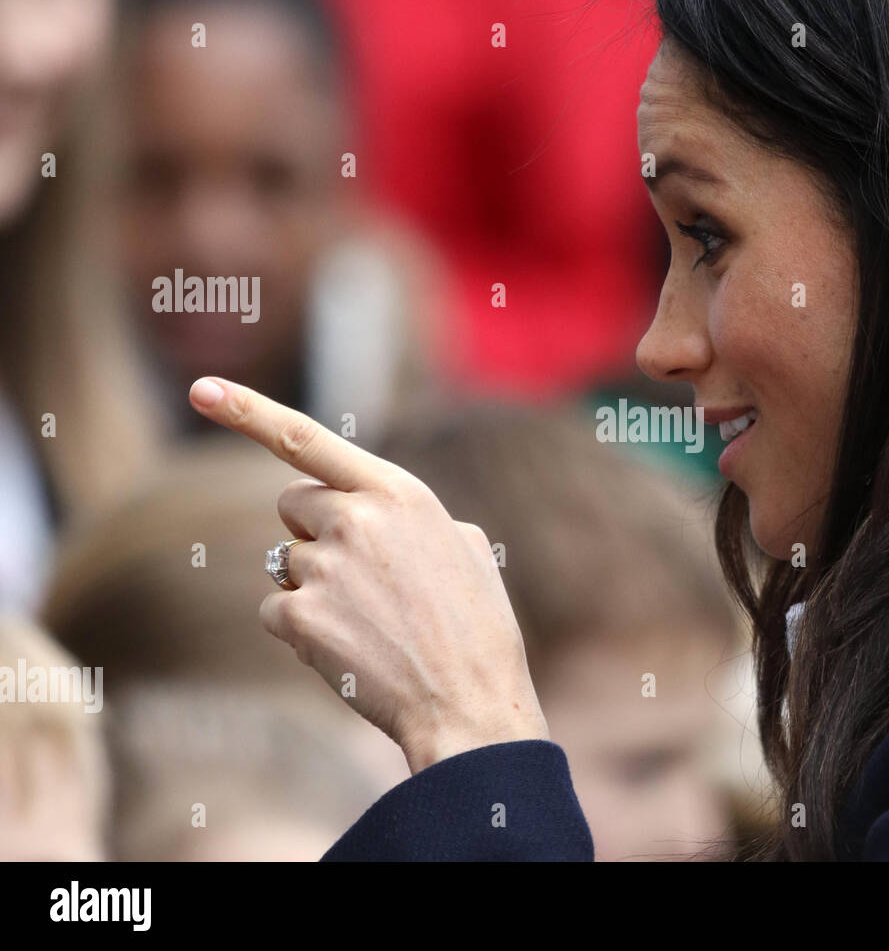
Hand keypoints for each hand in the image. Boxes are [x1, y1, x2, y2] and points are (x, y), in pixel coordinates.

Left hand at [188, 376, 548, 773]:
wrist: (470, 705)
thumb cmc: (477, 630)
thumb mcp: (465, 548)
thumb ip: (410, 516)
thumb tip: (374, 511)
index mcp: (399, 494)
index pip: (307, 440)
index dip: (247, 411)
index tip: (203, 391)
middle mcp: (356, 519)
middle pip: (292, 503)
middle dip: (313, 530)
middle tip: (360, 575)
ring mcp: (324, 568)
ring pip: (286, 563)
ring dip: (315, 588)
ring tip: (371, 624)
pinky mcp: (300, 617)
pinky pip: (276, 611)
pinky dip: (302, 631)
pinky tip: (349, 650)